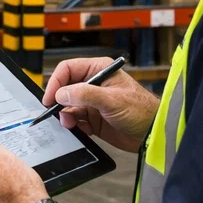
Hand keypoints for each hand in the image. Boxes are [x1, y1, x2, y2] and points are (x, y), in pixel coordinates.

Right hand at [43, 57, 158, 152]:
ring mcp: (93, 102)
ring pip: (68, 106)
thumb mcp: (112, 100)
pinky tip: (83, 129)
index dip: (56, 82)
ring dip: (66, 115)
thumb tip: (61, 94)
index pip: (68, 69)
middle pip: (65, 88)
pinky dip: (75, 125)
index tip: (50, 98)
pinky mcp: (93, 118)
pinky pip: (75, 120)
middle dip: (59, 101)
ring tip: (70, 124)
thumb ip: (85, 94)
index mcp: (98, 70)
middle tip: (55, 113)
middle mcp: (93, 84)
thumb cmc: (141, 110)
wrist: (152, 134)